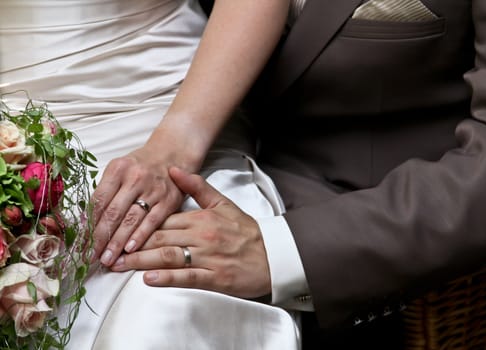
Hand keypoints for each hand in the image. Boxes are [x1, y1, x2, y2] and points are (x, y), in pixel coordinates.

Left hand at [92, 146, 184, 265]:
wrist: (172, 155)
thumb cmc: (140, 167)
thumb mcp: (120, 170)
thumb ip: (106, 192)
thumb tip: (87, 223)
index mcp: (118, 169)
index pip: (99, 200)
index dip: (88, 224)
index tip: (80, 243)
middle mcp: (135, 178)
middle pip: (113, 212)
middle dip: (100, 238)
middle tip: (90, 257)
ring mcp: (154, 189)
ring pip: (131, 220)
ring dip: (117, 242)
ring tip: (107, 259)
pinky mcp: (169, 200)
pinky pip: (152, 221)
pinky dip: (140, 236)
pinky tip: (130, 249)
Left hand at [110, 166, 271, 298]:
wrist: (272, 254)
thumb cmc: (245, 231)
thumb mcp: (223, 203)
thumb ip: (197, 187)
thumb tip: (175, 169)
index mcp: (200, 218)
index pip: (162, 220)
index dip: (136, 225)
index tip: (116, 228)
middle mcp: (201, 236)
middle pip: (159, 238)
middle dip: (130, 245)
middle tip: (107, 250)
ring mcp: (207, 257)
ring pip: (168, 256)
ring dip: (141, 261)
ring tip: (119, 264)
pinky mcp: (214, 277)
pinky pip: (187, 276)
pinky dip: (167, 278)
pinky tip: (148, 278)